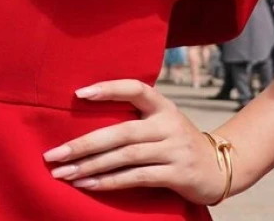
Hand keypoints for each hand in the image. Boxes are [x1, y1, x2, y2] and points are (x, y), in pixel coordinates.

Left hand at [41, 80, 224, 204]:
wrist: (220, 167)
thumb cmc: (178, 143)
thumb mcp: (162, 123)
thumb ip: (135, 118)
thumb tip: (84, 122)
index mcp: (163, 106)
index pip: (135, 88)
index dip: (109, 88)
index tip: (79, 94)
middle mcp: (169, 124)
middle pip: (120, 132)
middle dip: (83, 144)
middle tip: (53, 154)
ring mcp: (175, 149)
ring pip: (125, 156)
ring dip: (90, 166)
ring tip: (64, 173)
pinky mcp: (178, 173)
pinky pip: (137, 177)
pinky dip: (110, 181)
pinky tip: (88, 184)